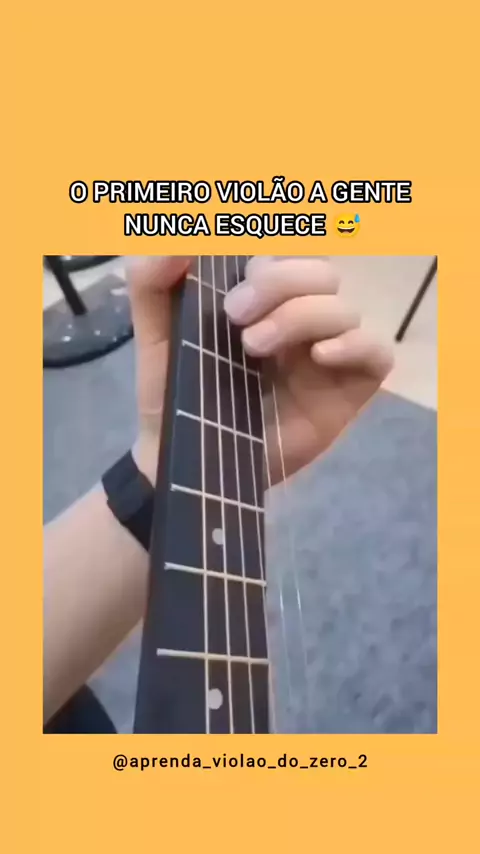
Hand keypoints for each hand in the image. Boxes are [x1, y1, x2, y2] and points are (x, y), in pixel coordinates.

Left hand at [129, 256, 393, 486]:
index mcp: (265, 297)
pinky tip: (320, 356)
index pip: (290, 250)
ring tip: (253, 348)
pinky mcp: (349, 387)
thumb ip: (153, 282)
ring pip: (345, 308)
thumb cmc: (175, 394)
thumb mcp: (155, 334)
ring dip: (301, 316)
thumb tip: (176, 240)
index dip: (270, 253)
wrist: (184, 457)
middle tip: (235, 315)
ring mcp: (329, 351)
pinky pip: (377, 352)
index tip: (232, 277)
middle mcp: (302, 317)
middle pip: (322, 271)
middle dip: (280, 282)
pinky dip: (355, 344)